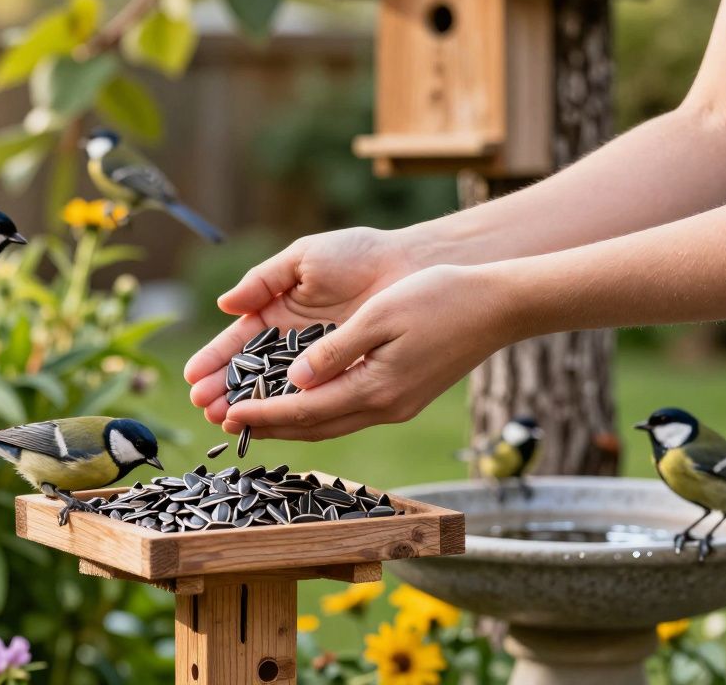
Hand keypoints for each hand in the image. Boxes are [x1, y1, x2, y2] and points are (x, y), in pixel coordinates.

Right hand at [184, 227, 422, 423]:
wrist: (410, 265)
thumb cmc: (357, 254)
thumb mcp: (304, 260)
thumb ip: (263, 280)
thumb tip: (225, 304)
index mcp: (279, 311)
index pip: (240, 342)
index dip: (215, 360)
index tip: (193, 378)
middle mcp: (295, 343)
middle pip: (252, 373)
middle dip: (226, 390)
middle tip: (205, 408)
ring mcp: (320, 362)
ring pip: (278, 390)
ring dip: (251, 405)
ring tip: (224, 420)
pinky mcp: (346, 376)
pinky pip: (316, 397)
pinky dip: (291, 409)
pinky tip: (267, 421)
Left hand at [219, 265, 517, 439]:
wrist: (499, 305)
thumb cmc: (440, 298)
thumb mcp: (380, 316)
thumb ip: (335, 351)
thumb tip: (295, 380)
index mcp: (375, 389)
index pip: (304, 411)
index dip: (263, 414)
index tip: (228, 415)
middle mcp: (384, 407)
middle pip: (314, 428)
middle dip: (269, 426)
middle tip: (227, 424)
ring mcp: (397, 406)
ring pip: (332, 424)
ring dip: (291, 424)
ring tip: (254, 419)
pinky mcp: (404, 397)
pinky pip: (349, 413)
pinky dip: (317, 413)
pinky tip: (301, 402)